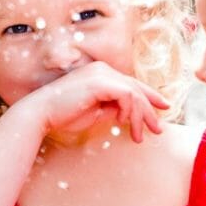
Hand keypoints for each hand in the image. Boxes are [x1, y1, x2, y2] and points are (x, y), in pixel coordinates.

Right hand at [13, 61, 168, 141]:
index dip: (150, 96)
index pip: (131, 84)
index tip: (163, 110)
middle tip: (158, 130)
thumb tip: (130, 115)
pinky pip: (127, 95)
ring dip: (140, 116)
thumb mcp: (95, 114)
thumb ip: (113, 110)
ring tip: (139, 136)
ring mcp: (102, 73)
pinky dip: (130, 111)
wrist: (41, 113)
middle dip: (150, 110)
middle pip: (136, 88)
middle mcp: (103, 69)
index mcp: (101, 74)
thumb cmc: (64, 115)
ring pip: (134, 93)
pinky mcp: (100, 82)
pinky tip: (124, 123)